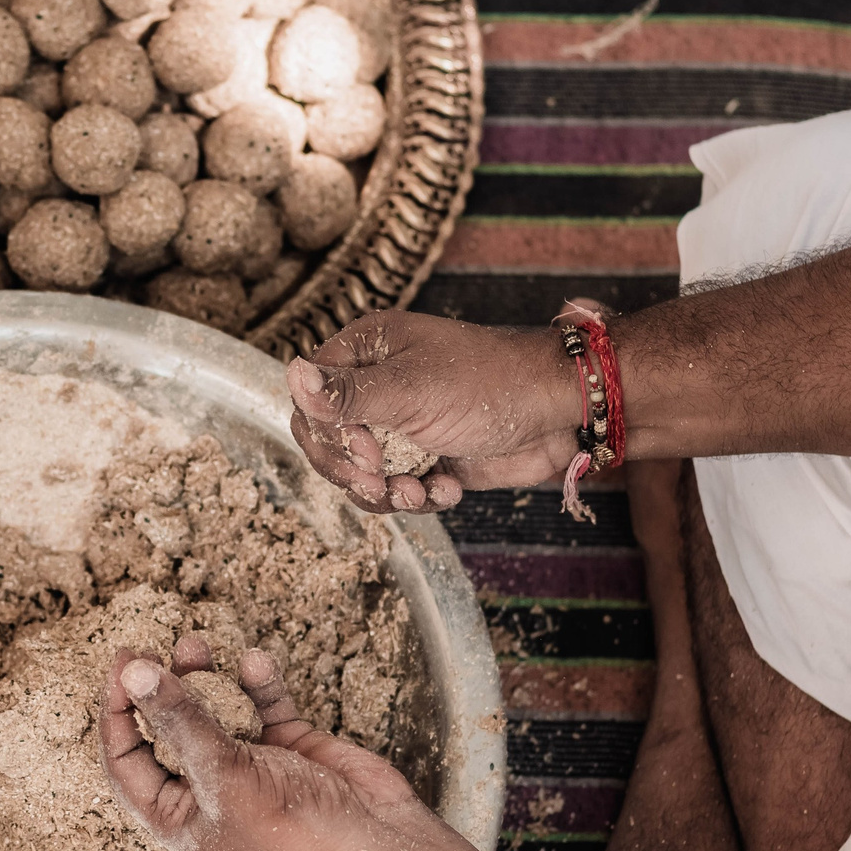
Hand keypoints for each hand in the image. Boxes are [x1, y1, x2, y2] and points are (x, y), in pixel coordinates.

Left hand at [101, 636, 431, 850]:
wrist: (377, 845)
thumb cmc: (293, 829)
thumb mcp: (224, 773)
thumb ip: (180, 719)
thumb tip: (133, 672)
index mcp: (177, 816)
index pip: (126, 759)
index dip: (117, 711)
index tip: (121, 662)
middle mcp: (207, 791)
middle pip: (166, 731)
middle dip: (158, 689)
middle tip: (151, 647)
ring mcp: (250, 768)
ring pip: (213, 712)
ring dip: (203, 678)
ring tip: (194, 644)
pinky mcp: (289, 749)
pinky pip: (264, 706)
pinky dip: (258, 684)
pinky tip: (255, 662)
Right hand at [286, 311, 580, 512]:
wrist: (560, 412)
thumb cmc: (491, 383)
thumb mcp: (412, 389)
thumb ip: (348, 393)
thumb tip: (290, 373)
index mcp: (366, 353)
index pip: (309, 400)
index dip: (326, 435)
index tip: (364, 452)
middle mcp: (379, 387)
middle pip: (330, 443)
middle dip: (354, 472)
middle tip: (383, 481)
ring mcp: (402, 424)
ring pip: (362, 474)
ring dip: (387, 492)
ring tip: (421, 490)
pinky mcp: (428, 457)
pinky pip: (398, 489)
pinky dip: (419, 497)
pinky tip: (449, 487)